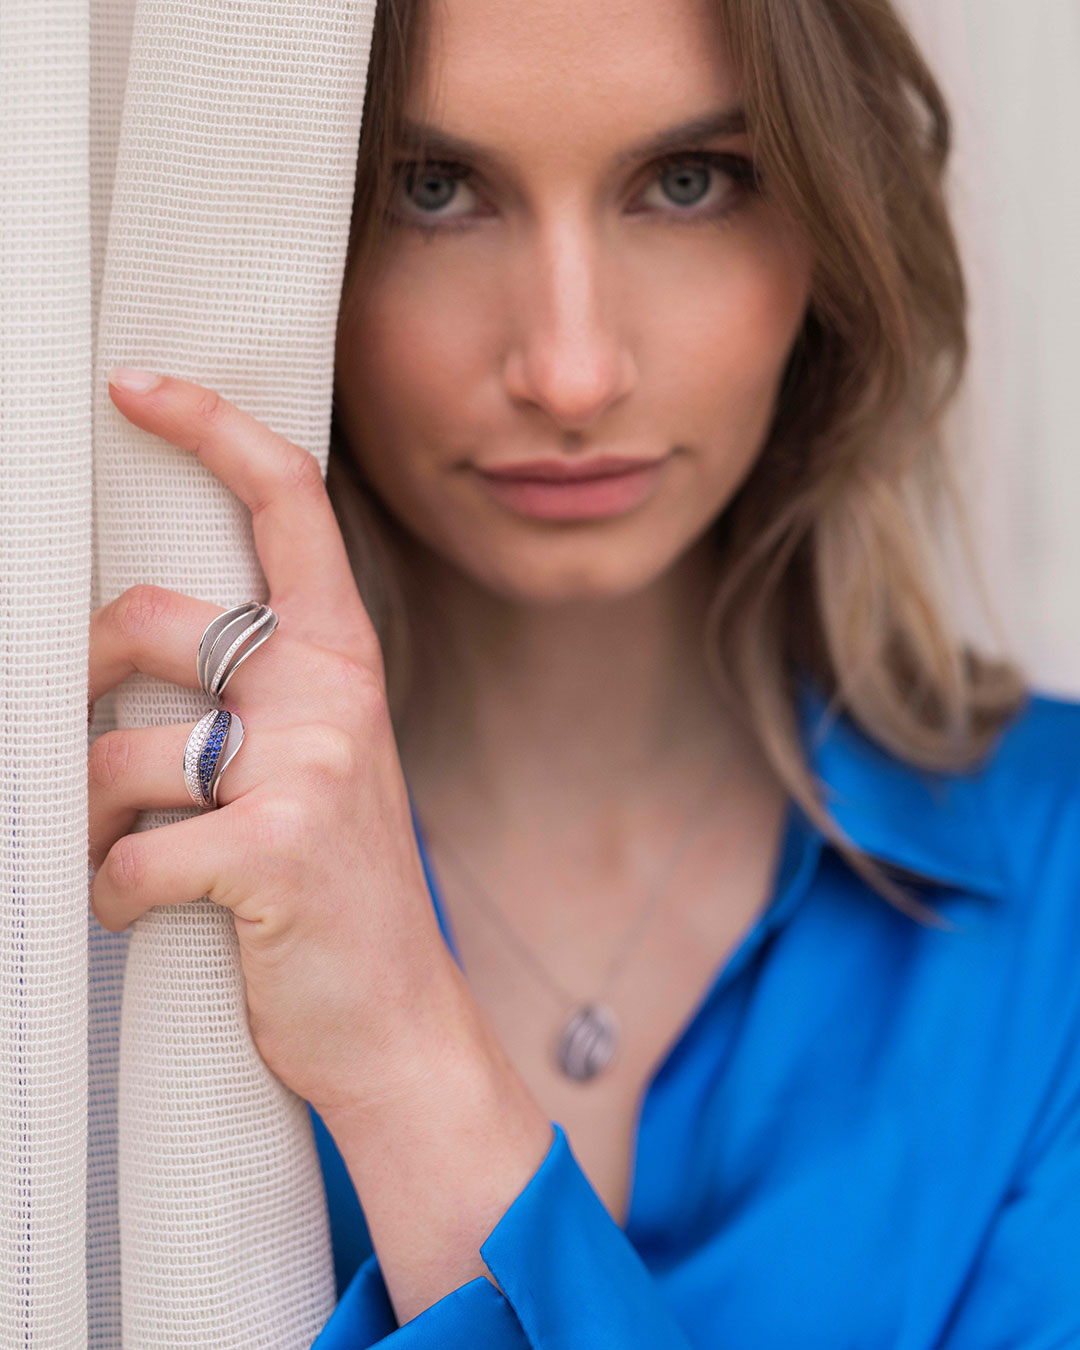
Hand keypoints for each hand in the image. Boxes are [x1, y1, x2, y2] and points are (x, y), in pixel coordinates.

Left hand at [88, 369, 468, 1120]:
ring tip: (119, 859)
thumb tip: (112, 647)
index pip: (288, 504)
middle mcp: (332, 694)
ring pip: (113, 754)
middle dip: (78, 674)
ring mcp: (307, 767)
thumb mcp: (317, 764)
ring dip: (85, 818)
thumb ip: (254, 692)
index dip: (212, 428)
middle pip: (144, 621)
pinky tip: (140, 913)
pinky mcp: (271, 850)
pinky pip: (127, 855)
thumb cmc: (336, 884)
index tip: (137, 385)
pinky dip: (110, 895)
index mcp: (344, 660)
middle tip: (83, 731)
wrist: (401, 1019)